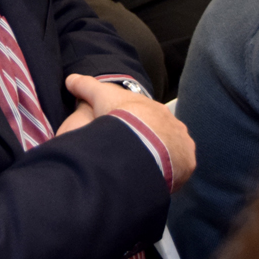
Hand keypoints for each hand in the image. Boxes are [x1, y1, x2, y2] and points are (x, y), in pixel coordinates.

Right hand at [63, 74, 195, 190]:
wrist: (141, 138)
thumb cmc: (121, 116)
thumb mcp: (99, 95)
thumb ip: (85, 86)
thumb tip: (70, 80)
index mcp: (155, 110)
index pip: (149, 117)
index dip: (138, 124)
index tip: (127, 133)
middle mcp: (173, 124)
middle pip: (163, 134)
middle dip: (152, 142)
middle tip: (135, 154)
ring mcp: (182, 143)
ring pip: (173, 152)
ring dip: (162, 158)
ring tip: (145, 169)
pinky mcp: (187, 163)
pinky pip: (180, 169)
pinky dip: (171, 174)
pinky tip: (156, 179)